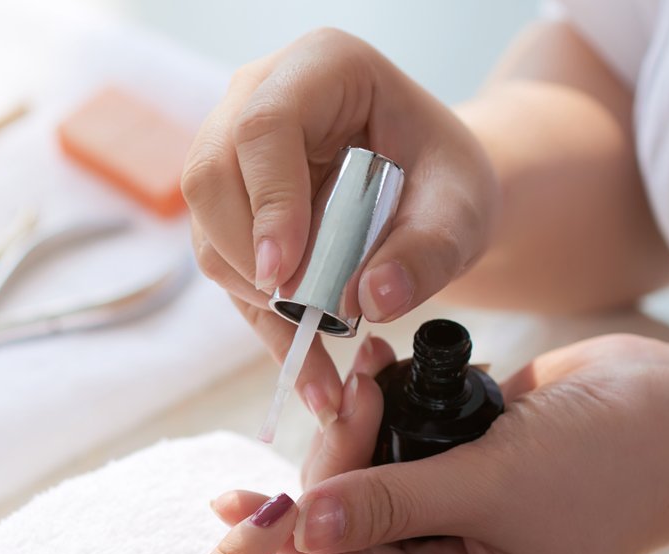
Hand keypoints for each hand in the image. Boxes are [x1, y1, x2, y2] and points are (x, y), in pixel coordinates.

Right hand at [183, 28, 496, 419]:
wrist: (432, 194)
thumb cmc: (445, 180)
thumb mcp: (461, 209)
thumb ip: (428, 250)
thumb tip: (370, 299)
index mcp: (320, 69)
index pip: (264, 126)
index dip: (268, 202)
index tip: (286, 272)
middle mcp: (257, 100)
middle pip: (209, 176)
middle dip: (247, 256)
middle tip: (298, 310)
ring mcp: (232, 156)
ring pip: (207, 230)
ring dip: (255, 298)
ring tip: (319, 352)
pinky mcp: (229, 213)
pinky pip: (225, 272)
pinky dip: (265, 325)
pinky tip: (308, 370)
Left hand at [214, 333, 668, 553]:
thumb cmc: (611, 464)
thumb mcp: (495, 488)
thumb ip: (394, 503)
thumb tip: (303, 521)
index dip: (299, 536)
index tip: (244, 500)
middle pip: (346, 531)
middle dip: (332, 465)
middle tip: (349, 394)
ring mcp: (447, 521)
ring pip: (360, 484)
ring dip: (352, 427)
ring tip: (366, 369)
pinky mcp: (452, 469)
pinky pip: (390, 447)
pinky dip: (379, 409)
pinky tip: (379, 367)